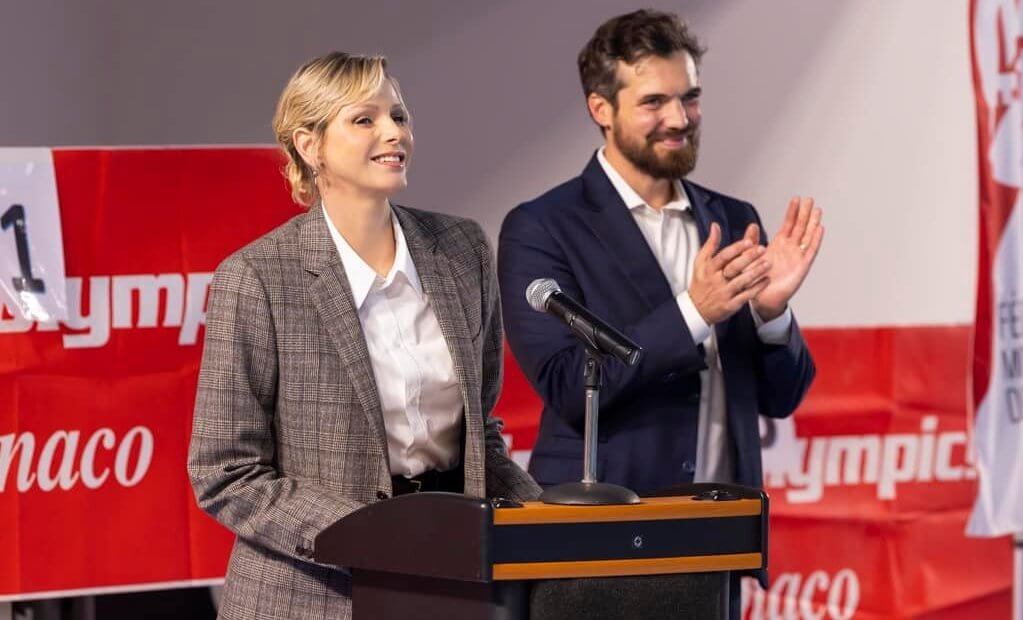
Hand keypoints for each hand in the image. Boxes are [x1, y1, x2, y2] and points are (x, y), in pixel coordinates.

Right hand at [690, 223, 771, 324]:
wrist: (696, 310)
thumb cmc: (700, 283)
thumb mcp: (700, 262)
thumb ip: (710, 244)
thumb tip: (715, 226)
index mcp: (709, 269)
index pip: (723, 256)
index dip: (736, 249)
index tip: (749, 242)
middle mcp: (716, 280)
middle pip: (734, 267)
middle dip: (749, 258)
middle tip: (762, 249)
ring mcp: (724, 293)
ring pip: (742, 281)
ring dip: (756, 272)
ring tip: (768, 263)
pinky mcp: (730, 305)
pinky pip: (746, 296)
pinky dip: (757, 288)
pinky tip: (766, 280)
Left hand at [752, 196, 823, 320]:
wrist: (762, 298)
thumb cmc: (757, 279)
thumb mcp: (750, 257)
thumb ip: (752, 241)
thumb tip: (752, 226)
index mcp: (778, 245)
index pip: (788, 225)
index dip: (792, 212)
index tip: (796, 199)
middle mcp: (790, 249)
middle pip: (800, 227)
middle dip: (805, 213)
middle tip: (810, 199)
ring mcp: (797, 257)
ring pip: (807, 236)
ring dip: (813, 223)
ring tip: (817, 210)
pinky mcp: (802, 267)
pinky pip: (810, 251)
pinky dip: (816, 240)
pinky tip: (820, 229)